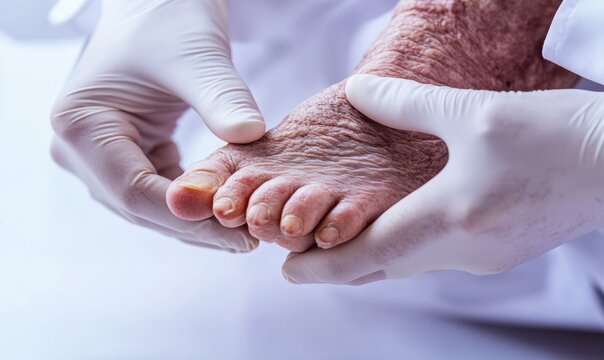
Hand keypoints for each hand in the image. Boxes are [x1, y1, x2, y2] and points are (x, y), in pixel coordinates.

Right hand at [50, 0, 264, 250]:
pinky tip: (227, 207)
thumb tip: (251, 137)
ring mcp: (101, 155)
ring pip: (152, 206)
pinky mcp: (126, 155)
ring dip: (197, 220)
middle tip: (250, 239)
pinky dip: (193, 201)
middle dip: (196, 225)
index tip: (239, 232)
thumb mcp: (197, 55)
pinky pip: (161, 190)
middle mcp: (80, 148)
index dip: (189, 218)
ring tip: (244, 231)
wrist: (158, 4)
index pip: (134, 191)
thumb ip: (222, 97)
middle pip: (141, 207)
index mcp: (80, 124)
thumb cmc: (169, 18)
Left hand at [282, 74, 603, 283]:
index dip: (320, 268)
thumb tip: (359, 92)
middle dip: (338, 262)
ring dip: (371, 253)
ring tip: (341, 233)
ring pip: (407, 263)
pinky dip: (405, 246)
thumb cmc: (557, 138)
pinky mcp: (498, 252)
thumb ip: (405, 103)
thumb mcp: (473, 112)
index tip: (286, 271)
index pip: (365, 257)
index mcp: (448, 219)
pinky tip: (400, 223)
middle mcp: (462, 250)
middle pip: (381, 267)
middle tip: (303, 250)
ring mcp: (482, 257)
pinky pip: (435, 256)